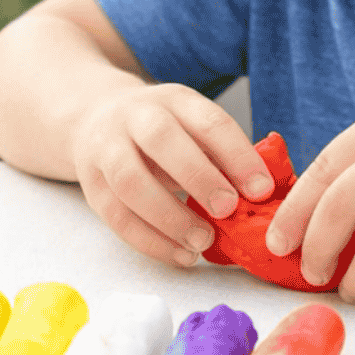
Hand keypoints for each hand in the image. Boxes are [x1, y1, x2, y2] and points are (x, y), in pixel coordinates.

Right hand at [71, 83, 275, 268]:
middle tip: (229, 210)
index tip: (262, 189)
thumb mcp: (194, 125)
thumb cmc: (166, 130)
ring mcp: (107, 149)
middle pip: (164, 141)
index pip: (210, 122)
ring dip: (170, 217)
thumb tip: (262, 193)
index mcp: (176, 100)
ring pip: (131, 182)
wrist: (96, 118)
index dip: (238, 156)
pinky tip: (180, 254)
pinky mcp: (91, 184)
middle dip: (200, 178)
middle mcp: (137, 117)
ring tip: (203, 241)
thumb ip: (224, 154)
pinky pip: (116, 217)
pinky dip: (150, 241)